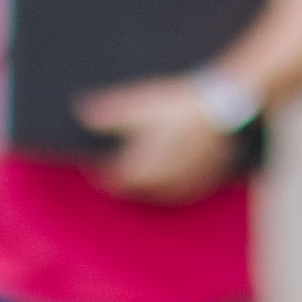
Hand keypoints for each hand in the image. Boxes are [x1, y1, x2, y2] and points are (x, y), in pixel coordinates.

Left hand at [77, 77, 239, 203]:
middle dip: (127, 183)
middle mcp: (160, 183)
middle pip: (136, 191)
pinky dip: (173, 189)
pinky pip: (183, 193)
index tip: (97, 167)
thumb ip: (108, 114)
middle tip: (120, 172)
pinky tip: (171, 180)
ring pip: (160, 195)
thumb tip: (81, 113)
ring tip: (144, 176)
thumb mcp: (138, 105)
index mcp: (139, 168)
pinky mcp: (203, 181)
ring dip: (150, 189)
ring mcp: (183, 184)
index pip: (114, 181)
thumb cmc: (176, 107)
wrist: (221, 110)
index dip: (103, 175)